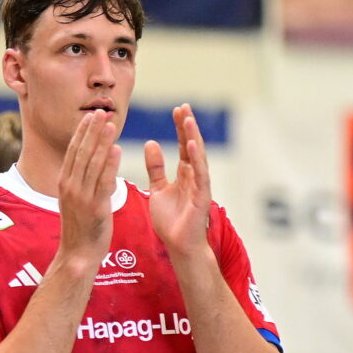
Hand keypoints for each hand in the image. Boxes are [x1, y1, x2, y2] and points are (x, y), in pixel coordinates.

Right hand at [56, 109, 119, 269]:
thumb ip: (81, 181)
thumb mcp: (75, 200)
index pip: (74, 152)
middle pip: (81, 152)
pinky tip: (116, 149)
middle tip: (101, 111)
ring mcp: (81, 197)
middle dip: (91, 131)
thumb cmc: (80, 228)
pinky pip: (103, 181)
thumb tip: (89, 164)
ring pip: (92, 163)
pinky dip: (109, 164)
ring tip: (110, 123)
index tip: (91, 116)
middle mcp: (70, 187)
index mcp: (64, 183)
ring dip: (101, 142)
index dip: (82, 132)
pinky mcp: (95, 207)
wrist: (78, 254)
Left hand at [145, 103, 214, 263]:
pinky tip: (193, 145)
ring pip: (198, 157)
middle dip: (188, 127)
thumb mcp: (158, 189)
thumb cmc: (171, 220)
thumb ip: (156, 168)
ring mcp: (200, 185)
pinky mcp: (202, 197)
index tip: (176, 110)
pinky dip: (197, 160)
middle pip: (193, 146)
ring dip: (194, 138)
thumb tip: (150, 143)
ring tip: (188, 119)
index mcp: (184, 174)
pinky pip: (200, 175)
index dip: (181, 128)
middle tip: (183, 107)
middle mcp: (194, 176)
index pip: (184, 145)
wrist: (178, 245)